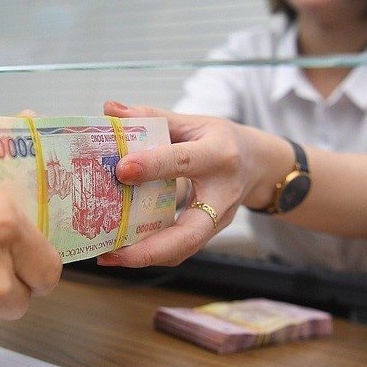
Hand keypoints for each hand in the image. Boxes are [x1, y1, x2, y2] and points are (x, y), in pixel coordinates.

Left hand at [97, 100, 288, 267]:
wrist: (258, 163)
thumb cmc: (220, 140)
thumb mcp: (191, 122)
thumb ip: (150, 117)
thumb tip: (110, 109)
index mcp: (218, 155)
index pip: (184, 161)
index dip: (153, 166)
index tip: (122, 169)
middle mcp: (221, 194)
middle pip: (190, 232)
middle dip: (150, 247)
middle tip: (113, 251)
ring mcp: (218, 219)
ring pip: (184, 249)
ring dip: (145, 257)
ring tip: (109, 255)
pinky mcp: (209, 233)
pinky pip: (180, 250)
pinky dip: (151, 254)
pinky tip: (122, 252)